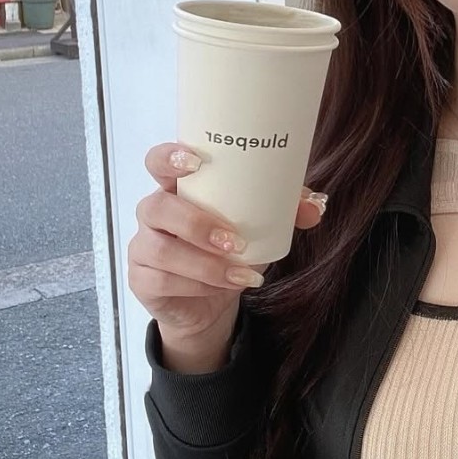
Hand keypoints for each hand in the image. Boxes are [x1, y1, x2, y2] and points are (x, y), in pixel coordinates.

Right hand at [127, 143, 325, 348]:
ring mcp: (144, 246)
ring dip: (204, 262)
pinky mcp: (142, 278)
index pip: (158, 161)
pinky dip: (198, 285)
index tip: (196, 162)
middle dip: (197, 223)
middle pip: (158, 206)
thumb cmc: (230, 248)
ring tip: (239, 271)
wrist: (211, 301)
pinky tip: (224, 286)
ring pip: (160, 248)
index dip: (169, 157)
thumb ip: (286, 208)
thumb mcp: (261, 225)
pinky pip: (161, 280)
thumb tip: (315, 206)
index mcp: (180, 187)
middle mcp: (156, 211)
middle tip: (235, 240)